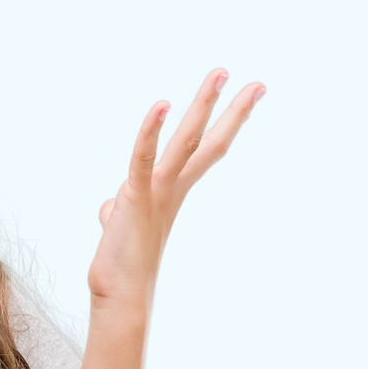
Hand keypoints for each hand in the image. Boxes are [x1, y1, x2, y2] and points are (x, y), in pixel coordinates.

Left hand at [87, 69, 263, 309]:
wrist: (120, 295)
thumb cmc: (121, 265)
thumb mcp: (122, 226)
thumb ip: (120, 209)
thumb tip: (111, 208)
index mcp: (173, 190)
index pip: (205, 150)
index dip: (227, 123)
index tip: (248, 98)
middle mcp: (173, 187)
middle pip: (208, 141)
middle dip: (231, 110)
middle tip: (256, 83)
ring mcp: (158, 191)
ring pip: (186, 141)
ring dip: (203, 105)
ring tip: (221, 73)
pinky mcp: (136, 196)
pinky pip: (144, 158)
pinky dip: (151, 131)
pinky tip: (162, 104)